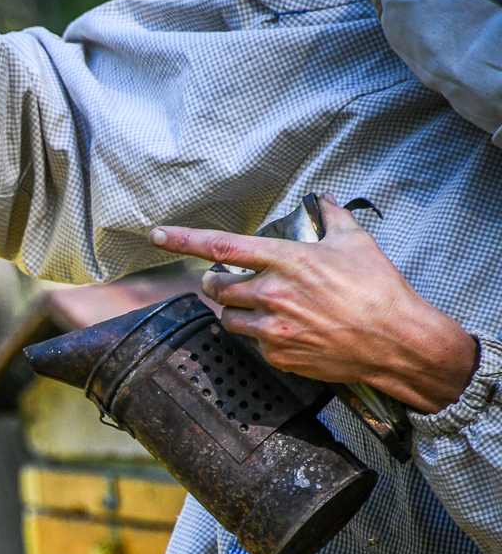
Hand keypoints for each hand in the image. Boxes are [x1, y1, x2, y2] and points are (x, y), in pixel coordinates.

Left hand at [149, 194, 478, 413]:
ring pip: (228, 318)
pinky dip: (262, 337)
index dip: (183, 239)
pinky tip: (288, 331)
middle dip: (217, 283)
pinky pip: (252, 344)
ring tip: (265, 308)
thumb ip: (331, 216)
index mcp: (287, 260)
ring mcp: (273, 327)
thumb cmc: (380, 289)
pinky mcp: (278, 355)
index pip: (221, 246)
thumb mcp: (356, 243)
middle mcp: (273, 293)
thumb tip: (321, 198)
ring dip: (237, 311)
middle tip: (231, 282)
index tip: (156, 234)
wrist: (398, 342)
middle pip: (215, 287)